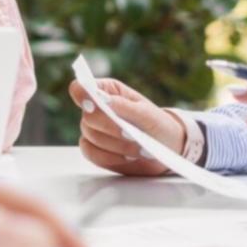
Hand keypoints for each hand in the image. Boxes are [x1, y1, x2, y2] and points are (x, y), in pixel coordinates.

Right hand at [68, 77, 186, 176]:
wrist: (166, 147)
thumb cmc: (157, 124)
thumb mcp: (146, 113)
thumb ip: (123, 106)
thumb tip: (102, 100)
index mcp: (106, 91)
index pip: (80, 88)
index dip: (82, 95)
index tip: (94, 105)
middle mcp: (96, 109)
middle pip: (87, 117)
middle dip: (110, 127)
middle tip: (131, 134)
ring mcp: (94, 130)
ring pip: (91, 137)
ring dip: (116, 145)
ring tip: (139, 148)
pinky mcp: (96, 150)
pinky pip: (91, 154)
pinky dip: (110, 157)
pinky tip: (127, 158)